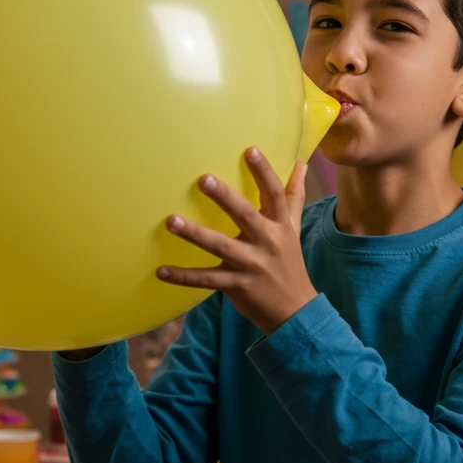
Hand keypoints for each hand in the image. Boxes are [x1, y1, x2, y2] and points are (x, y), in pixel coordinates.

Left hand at [157, 148, 316, 334]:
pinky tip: (161, 270)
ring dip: (194, 234)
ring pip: (220, 246)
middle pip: (245, 215)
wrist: (295, 311)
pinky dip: (183, 277)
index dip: (264, 171)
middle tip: (202, 179)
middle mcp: (268, 242)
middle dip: (224, 197)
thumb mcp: (294, 228)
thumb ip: (294, 196)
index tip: (249, 150)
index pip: (275, 193)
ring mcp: (251, 265)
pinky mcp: (236, 286)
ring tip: (171, 221)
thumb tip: (301, 163)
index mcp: (280, 225)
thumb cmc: (289, 263)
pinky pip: (206, 280)